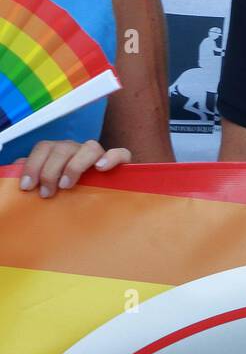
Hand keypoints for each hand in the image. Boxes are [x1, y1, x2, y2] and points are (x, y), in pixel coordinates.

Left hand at [17, 139, 131, 197]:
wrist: (99, 206)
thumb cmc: (67, 196)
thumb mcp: (46, 186)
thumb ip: (33, 174)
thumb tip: (15, 167)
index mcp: (59, 152)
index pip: (44, 147)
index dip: (33, 164)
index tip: (27, 186)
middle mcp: (78, 150)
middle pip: (63, 148)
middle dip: (50, 170)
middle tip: (46, 192)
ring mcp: (99, 156)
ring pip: (90, 147)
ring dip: (75, 165)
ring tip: (67, 185)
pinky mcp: (120, 164)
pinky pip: (120, 153)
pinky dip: (111, 157)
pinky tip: (101, 168)